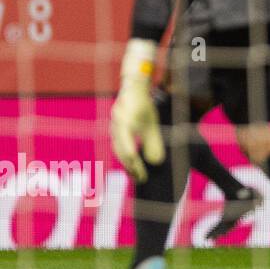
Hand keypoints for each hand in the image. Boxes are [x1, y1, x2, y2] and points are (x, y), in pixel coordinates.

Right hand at [109, 39, 162, 182]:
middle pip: (123, 153)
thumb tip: (156, 162)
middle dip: (132, 168)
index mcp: (125, 126)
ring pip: (119, 150)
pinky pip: (118, 146)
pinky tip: (132, 163)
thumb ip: (154, 142)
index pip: (130, 151)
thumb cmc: (144, 105)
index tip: (143, 177)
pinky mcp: (115, 129)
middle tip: (141, 180)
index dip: (136, 165)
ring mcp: (113, 129)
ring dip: (127, 164)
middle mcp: (116, 129)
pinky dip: (125, 156)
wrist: (131, 88)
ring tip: (137, 175)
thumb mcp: (152, 122)